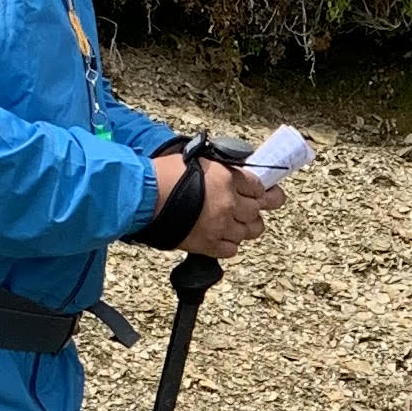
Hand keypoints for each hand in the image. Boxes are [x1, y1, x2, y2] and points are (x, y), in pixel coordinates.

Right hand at [149, 149, 278, 258]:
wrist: (145, 196)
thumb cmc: (164, 174)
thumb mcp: (199, 160)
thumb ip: (221, 169)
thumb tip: (236, 173)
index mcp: (228, 178)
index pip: (259, 186)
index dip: (263, 189)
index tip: (266, 191)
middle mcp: (229, 203)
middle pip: (258, 210)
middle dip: (258, 208)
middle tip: (256, 207)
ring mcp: (220, 226)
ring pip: (250, 231)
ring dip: (247, 227)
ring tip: (240, 223)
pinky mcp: (208, 244)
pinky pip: (232, 249)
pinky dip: (231, 244)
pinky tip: (224, 237)